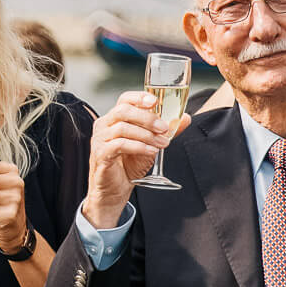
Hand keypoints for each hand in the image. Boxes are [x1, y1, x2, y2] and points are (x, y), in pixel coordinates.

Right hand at [82, 92, 189, 228]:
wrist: (116, 189)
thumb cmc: (129, 165)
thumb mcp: (151, 144)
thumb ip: (166, 131)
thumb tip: (186, 118)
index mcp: (115, 118)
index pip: (125, 99)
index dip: (139, 97)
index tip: (155, 101)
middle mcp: (104, 125)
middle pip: (123, 111)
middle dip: (147, 118)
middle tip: (163, 127)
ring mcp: (100, 139)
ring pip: (122, 128)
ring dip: (146, 134)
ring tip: (161, 143)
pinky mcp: (100, 154)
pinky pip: (119, 145)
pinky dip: (138, 146)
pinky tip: (150, 151)